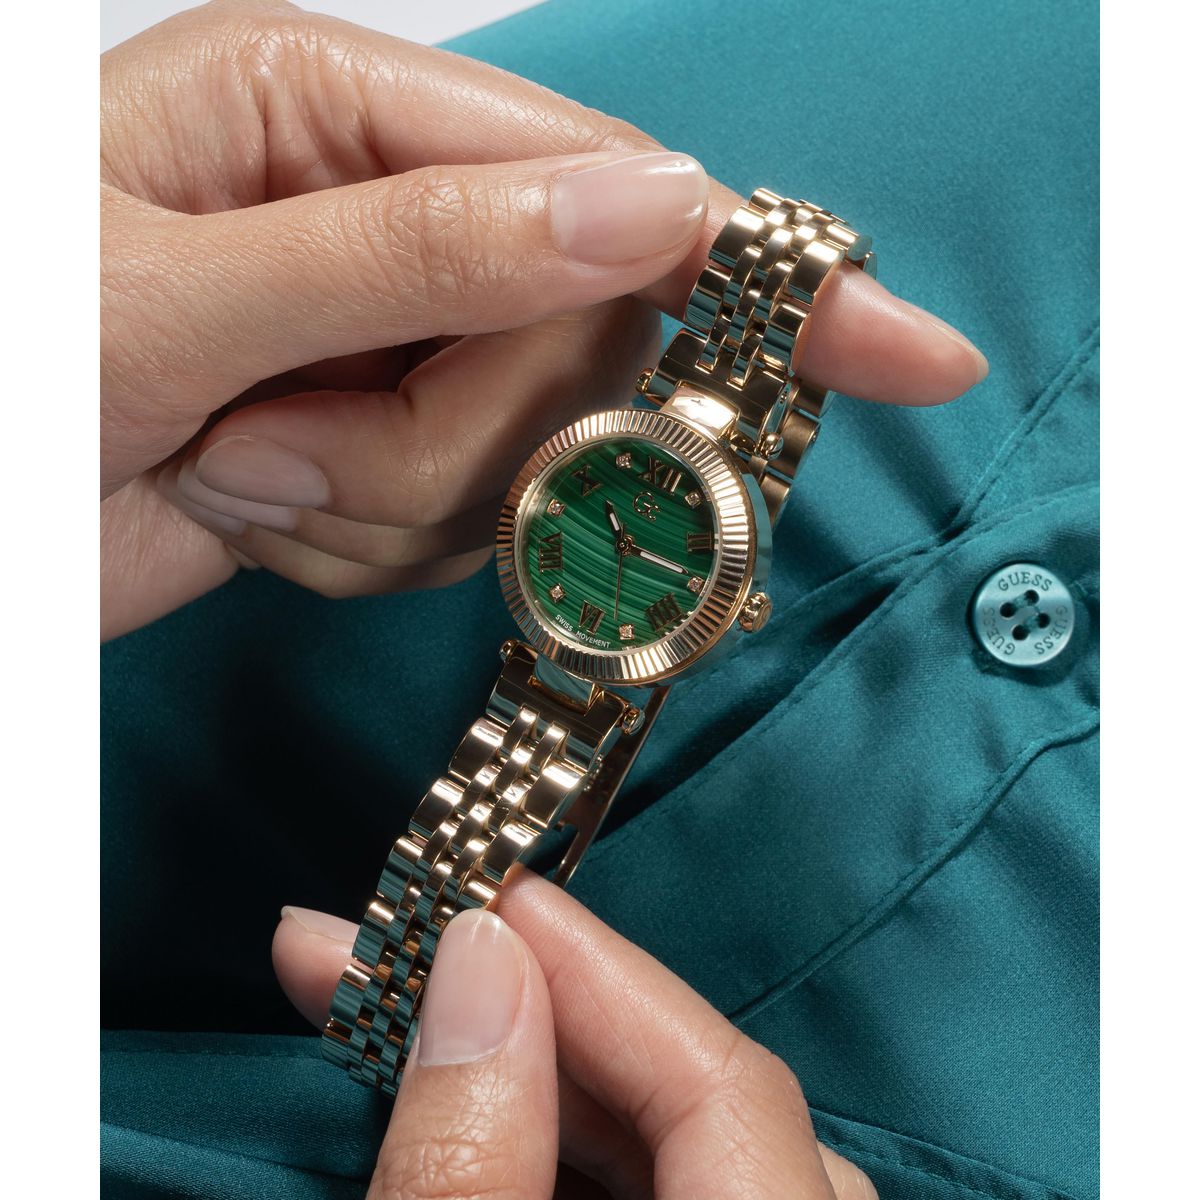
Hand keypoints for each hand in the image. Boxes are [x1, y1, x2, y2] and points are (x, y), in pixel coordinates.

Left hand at [101, 1, 986, 639]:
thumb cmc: (6, 361)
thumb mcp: (188, 282)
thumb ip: (428, 247)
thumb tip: (649, 214)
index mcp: (345, 117)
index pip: (616, 191)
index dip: (763, 276)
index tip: (905, 344)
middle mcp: (387, 225)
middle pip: (570, 356)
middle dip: (452, 432)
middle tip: (288, 430)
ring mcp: (386, 353)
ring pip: (511, 467)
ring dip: (372, 497)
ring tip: (230, 457)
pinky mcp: (367, 459)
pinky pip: (443, 532)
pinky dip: (346, 543)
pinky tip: (241, 496)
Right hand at [273, 868, 876, 1198]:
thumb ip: (469, 1170)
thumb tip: (473, 961)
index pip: (730, 1092)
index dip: (600, 979)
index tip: (475, 900)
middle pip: (707, 1105)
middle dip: (542, 1011)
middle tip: (410, 950)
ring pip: (677, 1149)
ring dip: (535, 1073)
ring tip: (404, 1012)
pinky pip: (653, 1190)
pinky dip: (558, 1146)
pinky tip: (471, 1103)